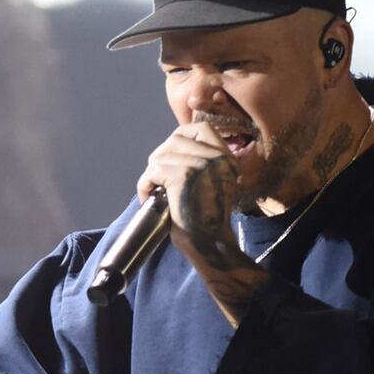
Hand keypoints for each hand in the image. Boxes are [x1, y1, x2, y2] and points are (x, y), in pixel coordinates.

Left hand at [137, 123, 266, 325]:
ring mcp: (202, 164)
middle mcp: (218, 158)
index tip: (170, 155)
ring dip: (151, 174)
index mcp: (227, 158)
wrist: (209, 244)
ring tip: (154, 192)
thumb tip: (169, 149)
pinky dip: (145, 184)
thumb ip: (202, 164)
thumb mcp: (213, 185)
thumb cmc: (205, 222)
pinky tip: (149, 199)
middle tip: (157, 180)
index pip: (201, 128)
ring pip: (161, 155)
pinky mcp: (183, 175)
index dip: (180, 136)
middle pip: (175, 139)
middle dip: (160, 157)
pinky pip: (153, 170)